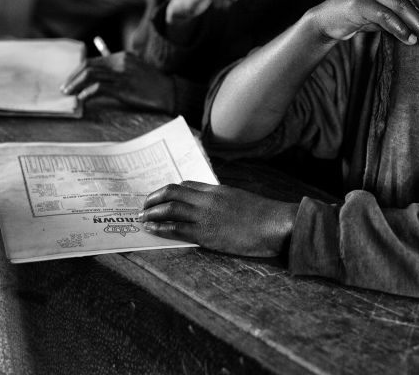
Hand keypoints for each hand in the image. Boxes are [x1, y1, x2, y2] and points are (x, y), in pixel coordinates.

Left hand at [61, 52, 174, 112]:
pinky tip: (82, 99)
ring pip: (90, 76)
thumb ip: (119, 68)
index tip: (71, 80)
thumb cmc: (152, 84)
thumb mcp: (136, 69)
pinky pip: (98, 88)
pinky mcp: (122, 88)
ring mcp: (121, 74)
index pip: (93, 61)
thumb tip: (97, 77)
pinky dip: (87, 93)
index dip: (78, 71)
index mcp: (122, 56)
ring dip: (75, 85)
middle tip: (65, 88)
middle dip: (72, 78)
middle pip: (88, 66)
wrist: (169, 92)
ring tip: (69, 94)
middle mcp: (120, 62)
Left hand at [139, 181, 298, 257]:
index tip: (161, 197)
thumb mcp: (243, 201)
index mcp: (218, 190)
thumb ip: (226, 203)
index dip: (170, 190)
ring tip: (141, 218)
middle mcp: (208, 199)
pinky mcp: (206, 233)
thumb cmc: (265, 216)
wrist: (276, 223)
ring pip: (170, 208)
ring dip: (151, 212)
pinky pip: (176, 228)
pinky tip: (151, 230)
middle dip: (154, 198)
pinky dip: (160, 228)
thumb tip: (217, 211)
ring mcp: (206, 215)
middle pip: (173, 192)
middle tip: (144, 206)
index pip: (187, 184)